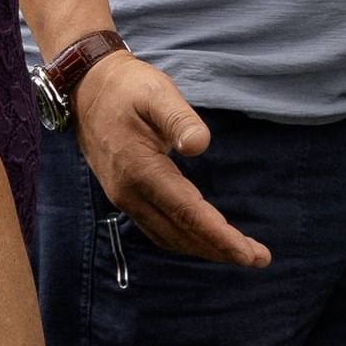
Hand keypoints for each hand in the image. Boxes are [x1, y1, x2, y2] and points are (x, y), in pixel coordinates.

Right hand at [71, 48, 269, 267]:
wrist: (86, 88)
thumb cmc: (127, 87)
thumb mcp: (157, 93)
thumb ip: (180, 119)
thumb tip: (200, 145)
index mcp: (141, 170)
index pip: (188, 213)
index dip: (220, 237)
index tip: (250, 254)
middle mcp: (129, 192)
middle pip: (181, 234)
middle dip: (221, 250)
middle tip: (259, 258)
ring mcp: (123, 197)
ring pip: (168, 237)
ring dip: (203, 249)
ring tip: (237, 253)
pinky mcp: (123, 195)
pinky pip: (157, 229)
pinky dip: (184, 239)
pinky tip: (203, 238)